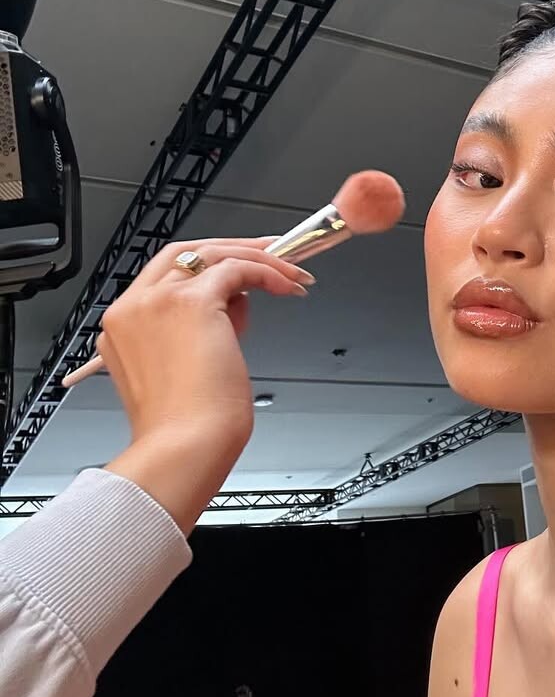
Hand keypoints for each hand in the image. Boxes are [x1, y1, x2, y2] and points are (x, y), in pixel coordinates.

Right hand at [98, 238, 314, 530]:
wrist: (184, 448)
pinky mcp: (193, 303)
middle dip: (231, 249)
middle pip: (183, 253)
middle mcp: (133, 307)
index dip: (205, 266)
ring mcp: (158, 301)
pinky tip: (288, 286)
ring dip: (258, 259)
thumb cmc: (185, 426)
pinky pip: (237, 269)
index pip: (164, 276)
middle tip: (269, 252)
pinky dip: (268, 273)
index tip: (237, 265)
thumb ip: (200, 330)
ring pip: (212, 254)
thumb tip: (237, 302)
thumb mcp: (185, 369)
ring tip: (290, 274)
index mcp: (122, 325)